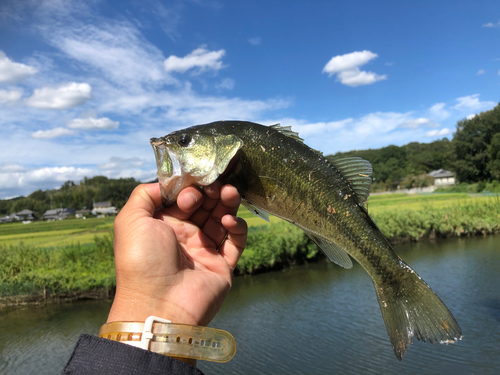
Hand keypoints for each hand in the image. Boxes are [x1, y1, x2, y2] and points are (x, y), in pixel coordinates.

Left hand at [107, 182, 246, 326]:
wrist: (157, 303)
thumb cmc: (141, 260)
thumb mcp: (130, 220)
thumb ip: (144, 194)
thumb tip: (167, 184)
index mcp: (164, 225)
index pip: (184, 198)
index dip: (190, 189)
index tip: (190, 191)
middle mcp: (185, 236)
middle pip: (206, 205)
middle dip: (212, 191)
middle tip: (216, 185)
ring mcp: (205, 251)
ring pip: (223, 219)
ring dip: (228, 202)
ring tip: (229, 192)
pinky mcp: (222, 265)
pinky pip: (236, 243)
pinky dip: (237, 228)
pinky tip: (229, 220)